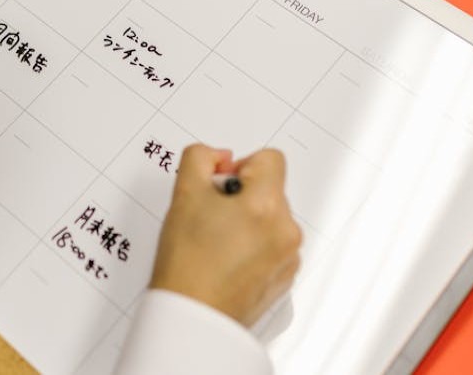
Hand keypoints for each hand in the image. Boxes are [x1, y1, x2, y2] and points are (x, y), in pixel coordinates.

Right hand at [149, 143, 301, 326]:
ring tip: (216, 244)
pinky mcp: (284, 278)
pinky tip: (226, 261)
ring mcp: (288, 257)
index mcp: (266, 205)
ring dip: (249, 222)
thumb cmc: (187, 263)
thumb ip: (200, 158)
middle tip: (210, 219)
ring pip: (271, 219)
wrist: (191, 315)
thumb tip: (221, 157)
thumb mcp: (183, 194)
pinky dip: (254, 248)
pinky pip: (273, 246)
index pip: (270, 159)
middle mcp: (286, 230)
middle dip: (242, 197)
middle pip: (270, 190)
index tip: (220, 187)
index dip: (241, 166)